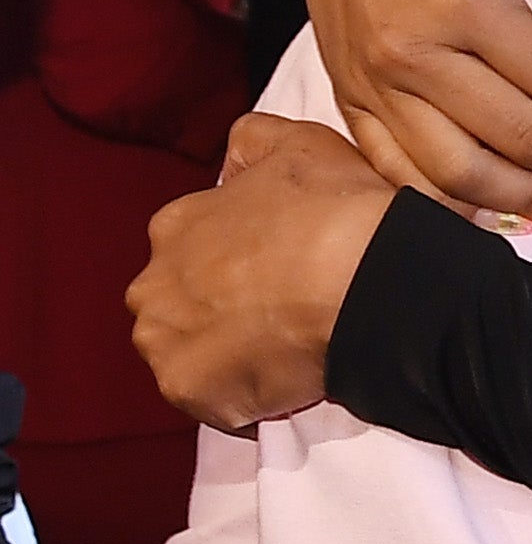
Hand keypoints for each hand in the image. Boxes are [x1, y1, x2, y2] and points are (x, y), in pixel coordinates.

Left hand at [129, 115, 395, 430]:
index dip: (231, 263)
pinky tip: (279, 386)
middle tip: (274, 317)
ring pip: (185, 355)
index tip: (271, 272)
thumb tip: (232, 161)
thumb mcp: (299, 143)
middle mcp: (154, 283)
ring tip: (277, 355)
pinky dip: (238, 399)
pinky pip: (209, 401)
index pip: (188, 250)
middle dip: (213, 313)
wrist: (364, 282)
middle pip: (174, 306)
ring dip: (220, 357)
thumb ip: (252, 142)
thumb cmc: (335, 210)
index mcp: (175, 224)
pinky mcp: (188, 391)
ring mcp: (166, 342)